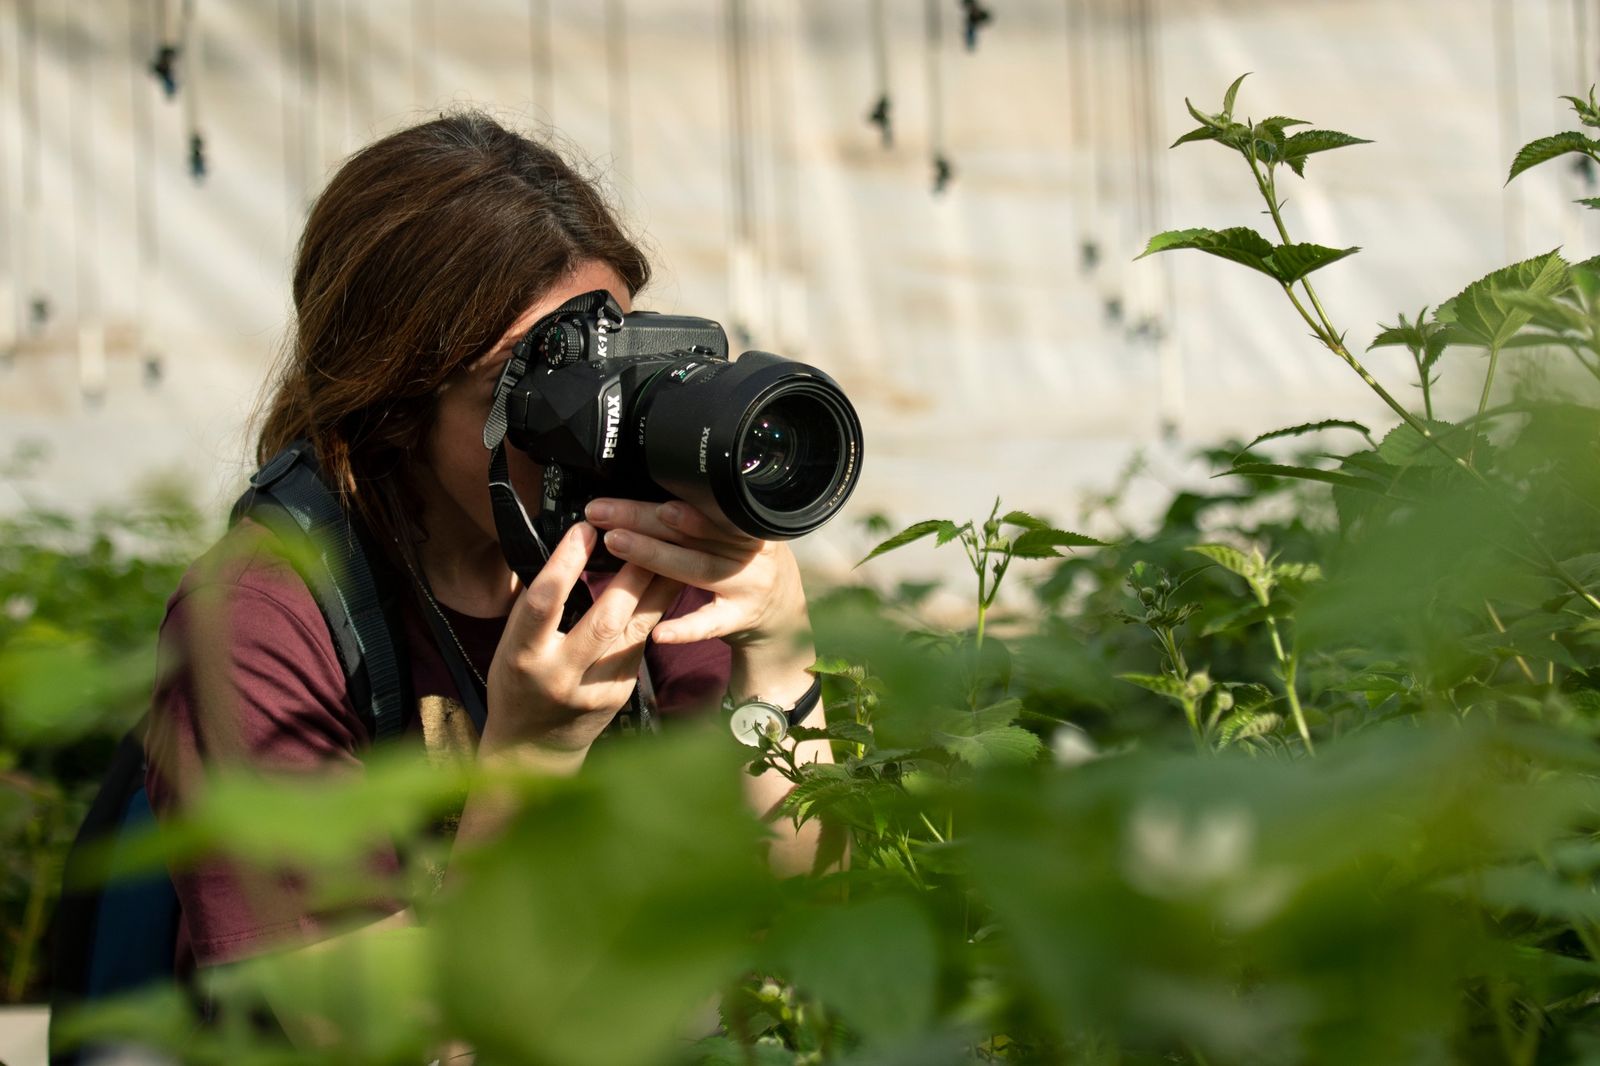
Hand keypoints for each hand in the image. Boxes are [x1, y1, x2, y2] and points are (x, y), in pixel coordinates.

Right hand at [483, 522, 682, 755]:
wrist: (535, 746)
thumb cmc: (518, 684)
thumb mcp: (512, 644)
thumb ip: (537, 607)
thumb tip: (568, 551)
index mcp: (524, 657)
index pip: (544, 604)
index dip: (565, 564)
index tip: (584, 530)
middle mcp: (562, 675)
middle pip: (604, 620)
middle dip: (628, 576)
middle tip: (645, 535)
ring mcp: (598, 687)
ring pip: (637, 629)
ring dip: (657, 586)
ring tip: (671, 549)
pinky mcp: (623, 691)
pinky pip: (643, 640)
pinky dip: (656, 608)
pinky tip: (669, 582)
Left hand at [582, 498, 809, 650]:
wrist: (782, 612)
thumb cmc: (747, 564)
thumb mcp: (737, 533)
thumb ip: (705, 518)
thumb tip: (648, 497)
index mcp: (749, 523)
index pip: (708, 507)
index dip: (676, 500)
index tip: (648, 498)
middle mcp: (752, 551)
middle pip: (695, 533)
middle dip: (647, 520)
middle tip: (606, 513)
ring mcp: (747, 586)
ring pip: (698, 569)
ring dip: (656, 556)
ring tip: (618, 543)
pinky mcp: (739, 618)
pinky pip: (710, 623)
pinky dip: (686, 628)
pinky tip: (660, 633)